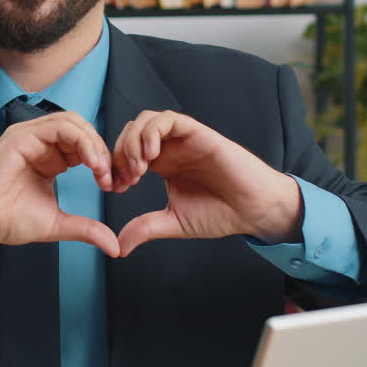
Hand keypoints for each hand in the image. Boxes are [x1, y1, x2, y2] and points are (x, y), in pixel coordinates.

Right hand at [0, 111, 119, 256]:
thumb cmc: (6, 220)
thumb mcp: (57, 224)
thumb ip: (86, 230)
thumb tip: (114, 246)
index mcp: (50, 158)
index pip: (84, 145)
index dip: (103, 161)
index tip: (112, 185)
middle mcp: (40, 144)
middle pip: (82, 129)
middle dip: (102, 150)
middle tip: (109, 176)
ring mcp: (30, 137)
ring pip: (72, 122)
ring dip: (93, 143)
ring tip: (101, 168)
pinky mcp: (21, 136)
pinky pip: (59, 126)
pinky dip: (80, 140)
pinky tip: (89, 162)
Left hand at [111, 110, 303, 256]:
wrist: (253, 210)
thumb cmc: (221, 213)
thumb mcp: (174, 222)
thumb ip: (146, 228)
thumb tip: (118, 247)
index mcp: (163, 165)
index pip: (126, 152)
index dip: (114, 166)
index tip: (114, 187)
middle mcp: (171, 149)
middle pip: (130, 132)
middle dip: (119, 152)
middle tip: (126, 178)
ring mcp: (184, 139)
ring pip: (146, 121)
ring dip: (134, 141)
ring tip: (138, 168)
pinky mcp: (198, 133)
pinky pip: (169, 119)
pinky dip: (153, 131)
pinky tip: (151, 154)